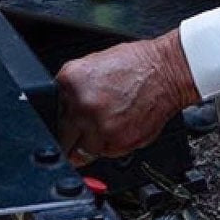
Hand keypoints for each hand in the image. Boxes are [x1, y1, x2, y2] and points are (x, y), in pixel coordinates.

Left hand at [56, 31, 199, 164]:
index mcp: (70, 81)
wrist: (169, 70)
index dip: (63, 116)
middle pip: (63, 136)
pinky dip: (114, 144)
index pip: (50, 112)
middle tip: (91, 126)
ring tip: (112, 122)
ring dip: (95, 142)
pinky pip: (106, 153)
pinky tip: (124, 124)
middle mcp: (82, 105)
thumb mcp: (94, 65)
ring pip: (83, 151)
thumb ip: (74, 89)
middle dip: (74, 135)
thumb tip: (61, 111)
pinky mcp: (118, 141)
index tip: (72, 119)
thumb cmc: (138, 65)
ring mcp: (99, 125)